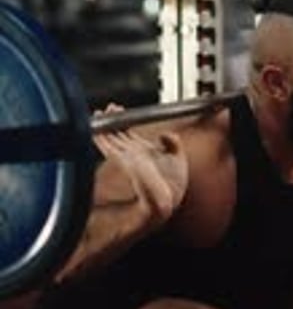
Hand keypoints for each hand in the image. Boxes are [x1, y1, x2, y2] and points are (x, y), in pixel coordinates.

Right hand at [92, 104, 188, 225]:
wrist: (169, 200)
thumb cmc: (173, 186)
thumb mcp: (178, 158)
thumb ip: (173, 143)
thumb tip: (166, 134)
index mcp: (143, 152)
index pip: (129, 133)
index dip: (123, 121)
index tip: (118, 110)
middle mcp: (133, 155)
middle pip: (118, 134)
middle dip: (112, 121)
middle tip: (107, 108)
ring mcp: (127, 158)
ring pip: (112, 139)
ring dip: (106, 127)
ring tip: (100, 114)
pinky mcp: (124, 161)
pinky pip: (110, 147)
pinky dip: (103, 138)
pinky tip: (98, 131)